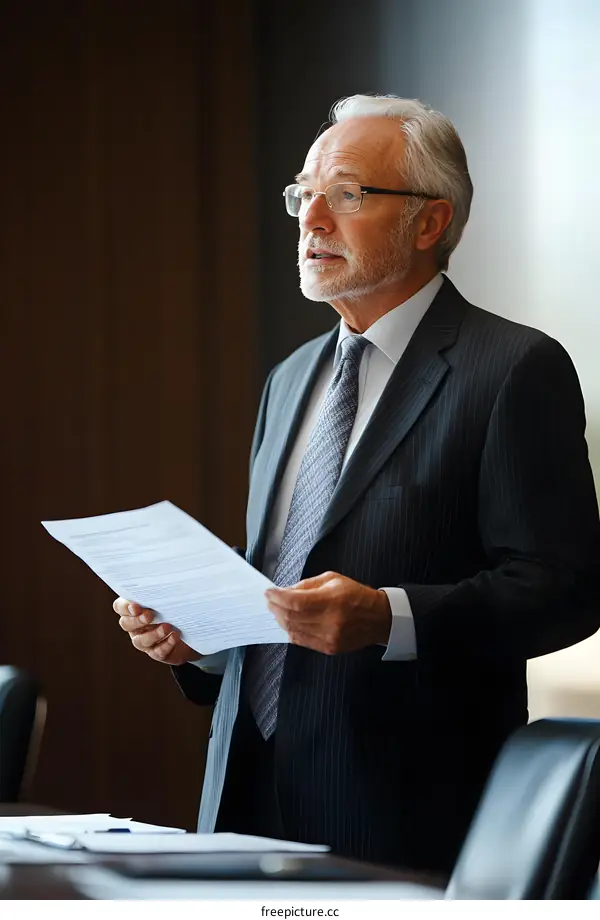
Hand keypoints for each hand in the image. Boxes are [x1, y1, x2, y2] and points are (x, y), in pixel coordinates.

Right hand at [113, 598, 200, 665]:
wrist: (191, 627)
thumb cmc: (174, 606)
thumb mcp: (167, 596)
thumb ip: (160, 590)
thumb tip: (163, 576)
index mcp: (133, 610)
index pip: (120, 607)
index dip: (125, 607)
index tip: (136, 606)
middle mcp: (135, 627)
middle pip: (126, 624)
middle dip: (137, 620)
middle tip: (150, 615)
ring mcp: (145, 641)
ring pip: (141, 641)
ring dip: (153, 634)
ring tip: (167, 626)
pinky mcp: (158, 652)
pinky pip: (157, 652)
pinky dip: (166, 644)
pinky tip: (175, 636)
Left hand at [265, 572, 391, 654]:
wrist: (378, 618)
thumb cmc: (356, 596)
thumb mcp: (333, 579)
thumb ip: (307, 585)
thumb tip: (285, 591)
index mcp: (332, 601)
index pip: (295, 602)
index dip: (277, 597)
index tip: (268, 592)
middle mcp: (330, 621)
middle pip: (291, 618)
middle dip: (275, 608)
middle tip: (270, 600)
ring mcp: (329, 637)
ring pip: (293, 631)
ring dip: (280, 620)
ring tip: (277, 610)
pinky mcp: (329, 648)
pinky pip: (301, 641)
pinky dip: (291, 631)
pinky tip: (289, 622)